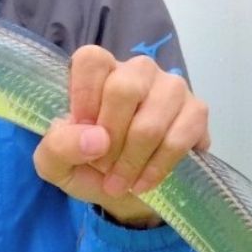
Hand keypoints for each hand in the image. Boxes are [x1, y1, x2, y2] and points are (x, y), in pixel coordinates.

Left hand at [33, 45, 209, 226]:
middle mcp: (137, 71)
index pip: (91, 60)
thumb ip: (58, 146)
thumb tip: (96, 139)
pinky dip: (157, 168)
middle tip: (103, 166)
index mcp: (99, 71)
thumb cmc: (87, 165)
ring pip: (152, 121)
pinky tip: (143, 182)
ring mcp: (171, 87)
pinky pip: (179, 139)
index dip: (84, 96)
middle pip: (125, 89)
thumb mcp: (55, 164)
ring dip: (132, 160)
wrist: (126, 192)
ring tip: (120, 182)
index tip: (81, 130)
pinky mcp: (196, 112)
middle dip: (111, 139)